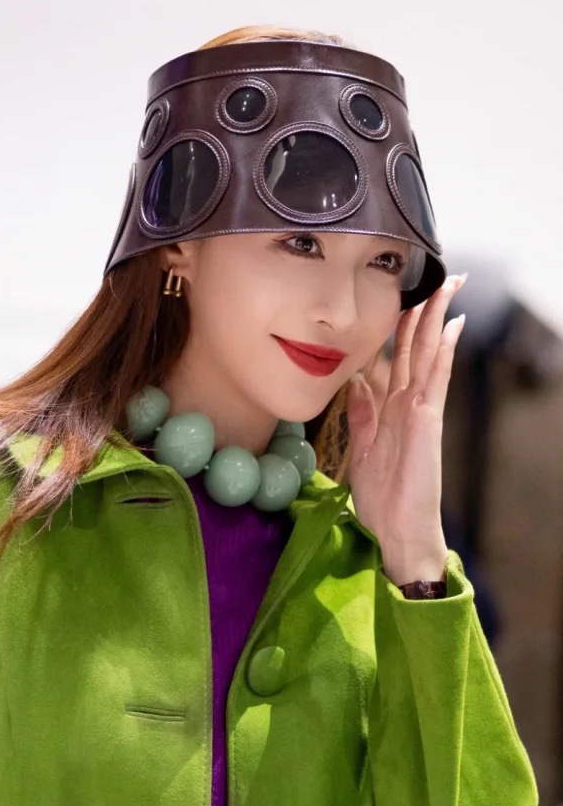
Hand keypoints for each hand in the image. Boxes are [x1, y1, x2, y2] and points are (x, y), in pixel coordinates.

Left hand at [345, 273, 466, 584]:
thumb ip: (361, 413)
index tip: (402, 294)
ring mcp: (420, 410)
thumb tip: (355, 379)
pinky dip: (442, 352)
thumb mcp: (362, 447)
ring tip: (448, 284)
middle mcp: (409, 403)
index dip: (400, 324)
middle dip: (426, 309)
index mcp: (391, 407)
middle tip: (440, 276)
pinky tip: (450, 326)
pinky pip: (435, 378)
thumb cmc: (382, 497)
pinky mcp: (426, 421)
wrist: (397, 530)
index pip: (397, 355)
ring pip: (428, 353)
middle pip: (417, 346)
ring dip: (436, 318)